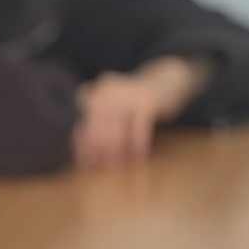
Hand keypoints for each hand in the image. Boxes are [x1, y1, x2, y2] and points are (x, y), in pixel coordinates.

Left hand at [73, 56, 211, 168]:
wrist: (166, 82)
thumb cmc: (133, 105)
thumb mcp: (112, 112)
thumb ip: (97, 130)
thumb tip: (84, 160)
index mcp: (94, 96)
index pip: (82, 127)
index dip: (83, 147)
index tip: (87, 164)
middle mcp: (106, 93)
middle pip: (98, 132)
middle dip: (102, 153)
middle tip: (109, 167)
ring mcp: (126, 95)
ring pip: (116, 133)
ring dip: (119, 153)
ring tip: (124, 165)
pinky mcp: (146, 101)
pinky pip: (138, 131)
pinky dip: (138, 147)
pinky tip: (139, 158)